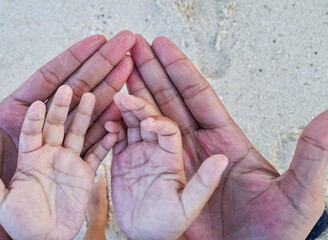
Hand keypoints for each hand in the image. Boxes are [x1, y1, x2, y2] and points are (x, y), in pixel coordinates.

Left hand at [0, 31, 134, 238]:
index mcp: (16, 117)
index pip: (49, 79)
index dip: (74, 59)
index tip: (96, 41)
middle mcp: (43, 130)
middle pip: (77, 91)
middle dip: (101, 66)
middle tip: (125, 44)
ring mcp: (59, 151)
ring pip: (91, 115)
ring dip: (112, 92)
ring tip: (130, 72)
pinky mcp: (72, 173)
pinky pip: (96, 149)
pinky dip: (111, 133)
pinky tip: (125, 115)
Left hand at [0, 86, 117, 238]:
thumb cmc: (8, 221)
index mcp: (26, 153)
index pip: (31, 125)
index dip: (36, 114)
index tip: (41, 102)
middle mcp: (47, 152)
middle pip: (57, 122)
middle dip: (65, 103)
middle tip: (72, 86)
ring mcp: (66, 162)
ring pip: (79, 132)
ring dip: (87, 114)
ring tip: (96, 94)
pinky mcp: (82, 175)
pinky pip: (96, 155)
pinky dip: (105, 142)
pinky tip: (114, 128)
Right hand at [110, 92, 227, 239]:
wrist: (146, 236)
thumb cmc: (169, 225)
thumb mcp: (189, 207)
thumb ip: (204, 184)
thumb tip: (222, 160)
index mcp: (173, 157)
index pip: (169, 129)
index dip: (159, 121)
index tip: (147, 122)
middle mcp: (157, 150)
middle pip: (148, 119)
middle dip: (138, 105)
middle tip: (124, 96)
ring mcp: (139, 153)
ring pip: (131, 124)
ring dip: (123, 111)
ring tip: (113, 101)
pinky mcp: (122, 159)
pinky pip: (116, 138)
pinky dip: (111, 128)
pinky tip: (106, 123)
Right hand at [128, 35, 327, 238]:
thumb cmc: (273, 236)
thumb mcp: (300, 193)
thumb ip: (313, 151)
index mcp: (226, 142)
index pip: (198, 96)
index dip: (178, 69)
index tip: (161, 46)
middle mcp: (199, 149)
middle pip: (169, 101)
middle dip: (150, 73)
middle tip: (133, 48)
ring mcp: (177, 166)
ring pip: (149, 121)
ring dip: (132, 95)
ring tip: (117, 72)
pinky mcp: (160, 184)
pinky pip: (136, 152)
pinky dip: (121, 131)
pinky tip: (108, 114)